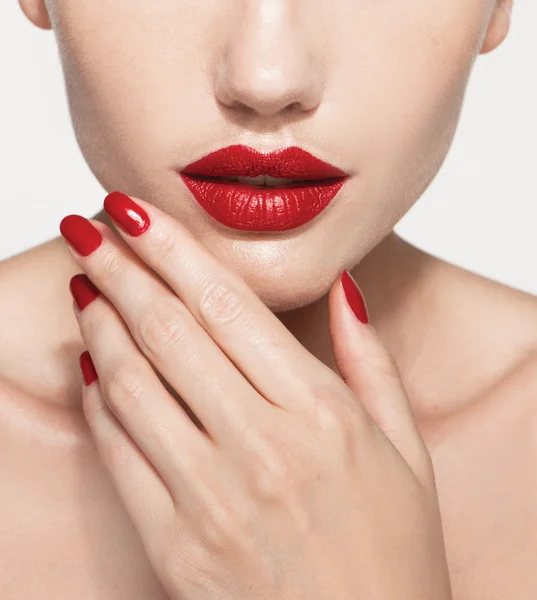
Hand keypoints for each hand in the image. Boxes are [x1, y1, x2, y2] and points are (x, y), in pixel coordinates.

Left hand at [60, 191, 452, 599]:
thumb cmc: (394, 546)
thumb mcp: (405, 445)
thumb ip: (370, 361)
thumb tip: (341, 290)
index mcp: (322, 413)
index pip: (229, 306)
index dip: (174, 250)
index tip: (137, 213)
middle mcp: (263, 447)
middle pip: (171, 331)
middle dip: (120, 268)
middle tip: (89, 227)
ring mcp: (212, 498)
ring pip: (134, 384)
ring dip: (100, 323)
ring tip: (83, 283)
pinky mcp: (177, 544)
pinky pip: (120, 453)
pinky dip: (98, 400)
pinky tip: (90, 364)